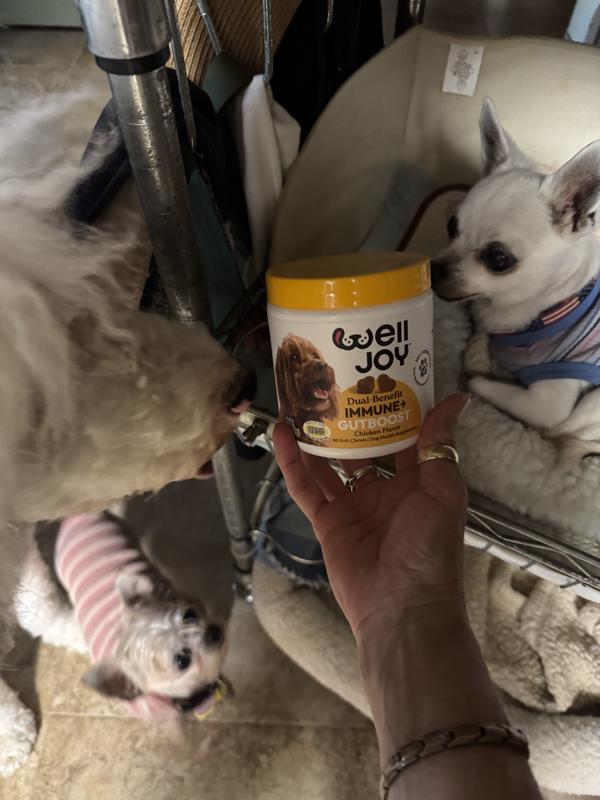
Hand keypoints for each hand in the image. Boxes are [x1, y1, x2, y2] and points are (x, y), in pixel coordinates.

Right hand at [273, 395, 469, 643]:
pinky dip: (292, 462)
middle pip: (361, 447)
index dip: (390, 409)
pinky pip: (306, 487)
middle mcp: (383, 490)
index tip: (377, 374)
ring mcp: (353, 506)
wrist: (402, 607)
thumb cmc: (430, 548)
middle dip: (348, 420)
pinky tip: (282, 434)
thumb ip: (439, 445)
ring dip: (315, 436)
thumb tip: (456, 398)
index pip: (402, 438)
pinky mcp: (327, 522)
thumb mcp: (443, 491)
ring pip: (328, 463)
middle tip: (330, 382)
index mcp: (416, 482)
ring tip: (298, 401)